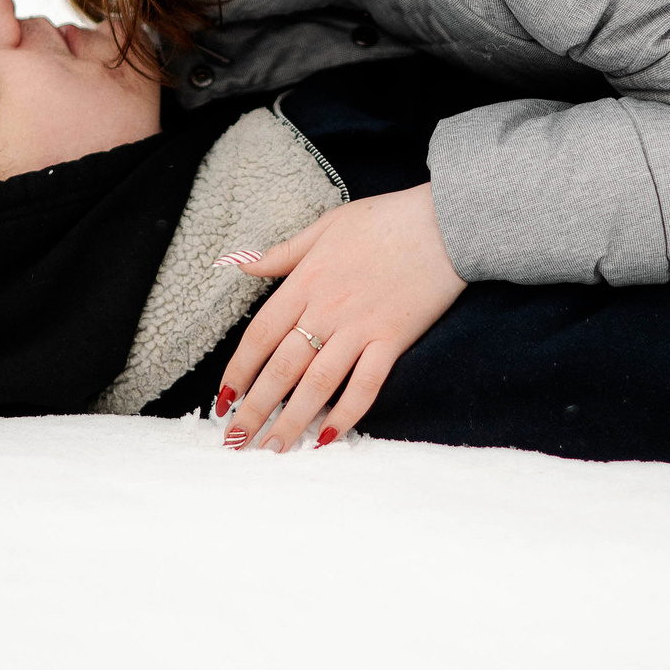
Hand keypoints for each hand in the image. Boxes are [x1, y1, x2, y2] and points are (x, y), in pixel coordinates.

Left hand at [213, 185, 466, 452]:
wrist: (445, 223)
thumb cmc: (385, 219)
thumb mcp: (326, 226)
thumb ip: (283, 252)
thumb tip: (243, 263)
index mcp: (306, 282)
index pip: (260, 336)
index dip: (238, 372)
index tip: (223, 399)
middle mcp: (327, 310)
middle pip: (282, 369)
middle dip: (256, 409)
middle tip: (237, 440)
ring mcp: (361, 328)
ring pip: (317, 385)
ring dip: (291, 421)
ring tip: (273, 450)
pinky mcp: (393, 341)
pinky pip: (365, 386)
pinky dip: (345, 414)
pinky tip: (326, 437)